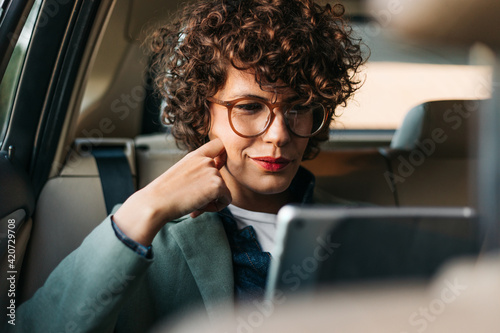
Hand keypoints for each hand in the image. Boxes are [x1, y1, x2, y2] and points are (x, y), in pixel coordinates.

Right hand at [113, 138, 231, 244]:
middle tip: (195, 199)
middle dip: (211, 191)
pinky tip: (199, 208)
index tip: (218, 167)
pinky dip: (216, 207)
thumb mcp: (182, 174)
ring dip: (211, 201)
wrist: (156, 203)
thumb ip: (199, 171)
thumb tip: (216, 180)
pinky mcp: (217, 185)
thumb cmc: (165, 193)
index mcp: (195, 155)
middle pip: (221, 176)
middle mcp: (205, 160)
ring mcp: (212, 172)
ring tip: (193, 204)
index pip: (219, 144)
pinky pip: (226, 200)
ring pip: (224, 190)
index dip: (223, 156)